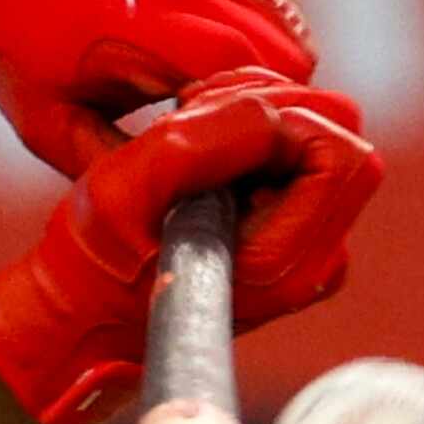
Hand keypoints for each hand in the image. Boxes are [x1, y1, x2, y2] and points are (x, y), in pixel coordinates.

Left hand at [0, 0, 317, 178]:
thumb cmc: (12, 25)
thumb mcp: (45, 116)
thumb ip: (108, 165)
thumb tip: (162, 203)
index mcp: (157, 34)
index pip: (256, 98)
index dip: (251, 137)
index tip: (227, 161)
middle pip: (287, 64)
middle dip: (265, 105)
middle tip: (225, 135)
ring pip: (284, 25)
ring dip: (265, 63)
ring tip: (213, 91)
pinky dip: (251, 23)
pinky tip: (206, 44)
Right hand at [0, 69, 382, 423]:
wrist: (81, 319)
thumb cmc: (92, 266)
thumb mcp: (125, 192)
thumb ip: (201, 143)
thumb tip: (269, 109)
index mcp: (285, 263)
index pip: (341, 154)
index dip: (283, 117)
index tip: (211, 122)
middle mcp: (313, 259)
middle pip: (342, 137)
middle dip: (272, 104)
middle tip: (195, 113)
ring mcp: (306, 246)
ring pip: (321, 136)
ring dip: (256, 112)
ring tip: (186, 131)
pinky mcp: (289, 231)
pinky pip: (298, 154)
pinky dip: (251, 132)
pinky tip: (198, 149)